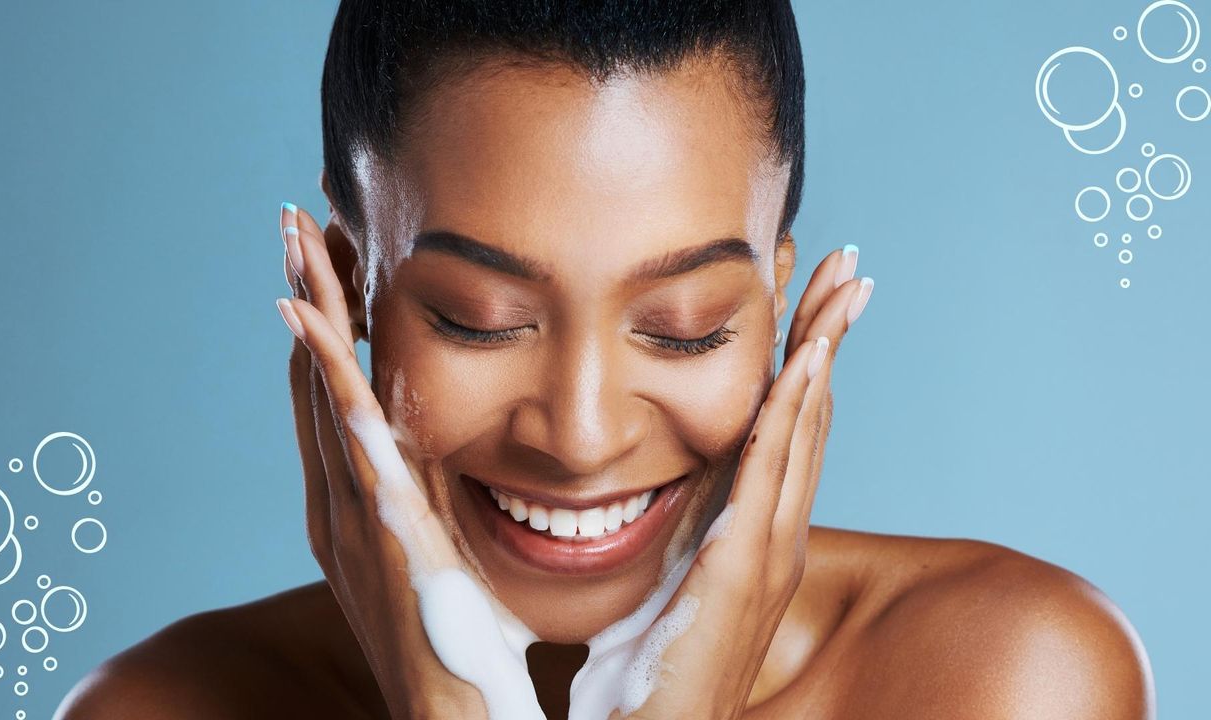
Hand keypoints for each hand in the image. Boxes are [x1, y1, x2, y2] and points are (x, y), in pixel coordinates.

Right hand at [275, 203, 546, 719]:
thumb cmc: (466, 648)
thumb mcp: (450, 556)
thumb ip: (444, 504)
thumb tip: (469, 456)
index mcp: (360, 506)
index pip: (338, 395)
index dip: (331, 325)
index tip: (339, 259)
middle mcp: (339, 502)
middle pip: (315, 377)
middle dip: (308, 297)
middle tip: (302, 219)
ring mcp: (348, 512)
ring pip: (319, 389)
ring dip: (308, 309)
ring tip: (296, 235)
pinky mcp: (374, 523)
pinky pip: (342, 431)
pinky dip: (320, 369)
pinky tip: (303, 313)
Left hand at [569, 246, 872, 719]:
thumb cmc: (646, 676)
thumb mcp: (660, 583)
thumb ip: (668, 531)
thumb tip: (640, 483)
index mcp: (753, 531)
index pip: (781, 424)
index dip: (798, 354)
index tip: (800, 290)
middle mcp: (775, 532)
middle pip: (809, 410)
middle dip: (825, 331)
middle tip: (845, 261)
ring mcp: (770, 547)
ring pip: (805, 424)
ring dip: (823, 346)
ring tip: (845, 281)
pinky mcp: (746, 563)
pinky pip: (774, 466)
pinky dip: (795, 404)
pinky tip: (808, 352)